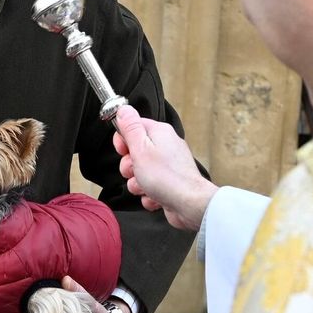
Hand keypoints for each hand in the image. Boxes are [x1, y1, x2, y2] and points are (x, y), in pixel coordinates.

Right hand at [111, 106, 216, 230]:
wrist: (190, 205)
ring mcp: (168, 166)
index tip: (123, 151)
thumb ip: (130, 127)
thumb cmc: (167, 178)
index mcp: (159, 133)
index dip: (123, 141)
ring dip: (137, 183)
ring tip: (147, 187)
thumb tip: (123, 108)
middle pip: (134, 152)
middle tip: (136, 171)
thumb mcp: (141, 148)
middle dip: (129, 167)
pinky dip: (149, 195)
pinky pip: (149, 187)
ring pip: (140, 173)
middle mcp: (166, 146)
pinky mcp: (169, 183)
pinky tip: (156, 196)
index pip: (133, 127)